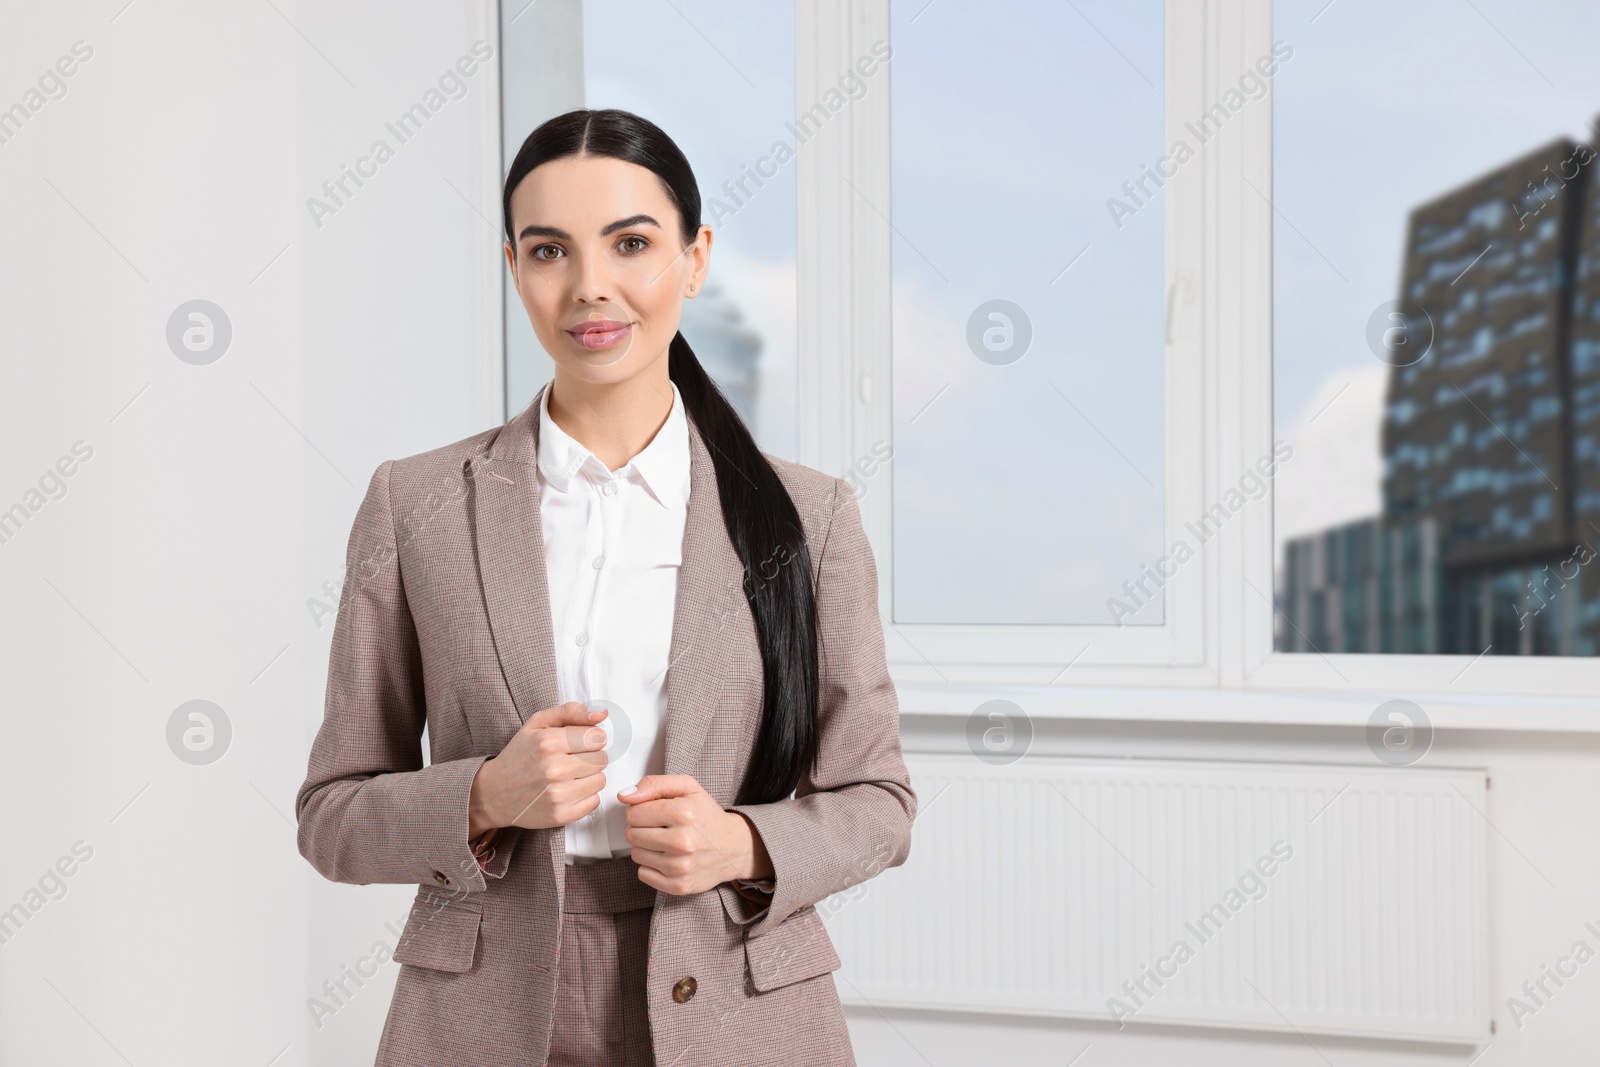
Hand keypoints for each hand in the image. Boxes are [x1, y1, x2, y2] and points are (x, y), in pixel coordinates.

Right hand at [468, 701, 609, 835]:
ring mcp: (558, 795)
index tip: (579, 742)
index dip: (591, 739)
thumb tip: (602, 714)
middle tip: (571, 759)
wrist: (493, 793)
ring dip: (589, 777)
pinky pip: (595, 801)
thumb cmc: (519, 755)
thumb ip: (571, 712)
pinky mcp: (561, 815)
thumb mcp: (537, 724)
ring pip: (600, 780)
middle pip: (602, 759)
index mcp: (548, 742)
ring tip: (568, 775)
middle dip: (590, 757)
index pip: (598, 737)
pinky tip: (567, 790)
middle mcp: (554, 769)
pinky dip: (585, 796)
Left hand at [617, 775, 770, 895]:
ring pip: (635, 855)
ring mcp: (680, 866)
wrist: (734, 847)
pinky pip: (643, 874)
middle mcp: (683, 841)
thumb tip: (625, 796)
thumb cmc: (706, 816)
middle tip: (660, 827)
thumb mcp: (687, 787)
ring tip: (665, 842)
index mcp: (684, 813)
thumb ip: (654, 784)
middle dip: (641, 829)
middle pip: (631, 834)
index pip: (633, 813)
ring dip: (646, 847)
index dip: (639, 810)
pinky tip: (667, 858)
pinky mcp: (679, 886)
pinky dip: (651, 866)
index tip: (653, 812)